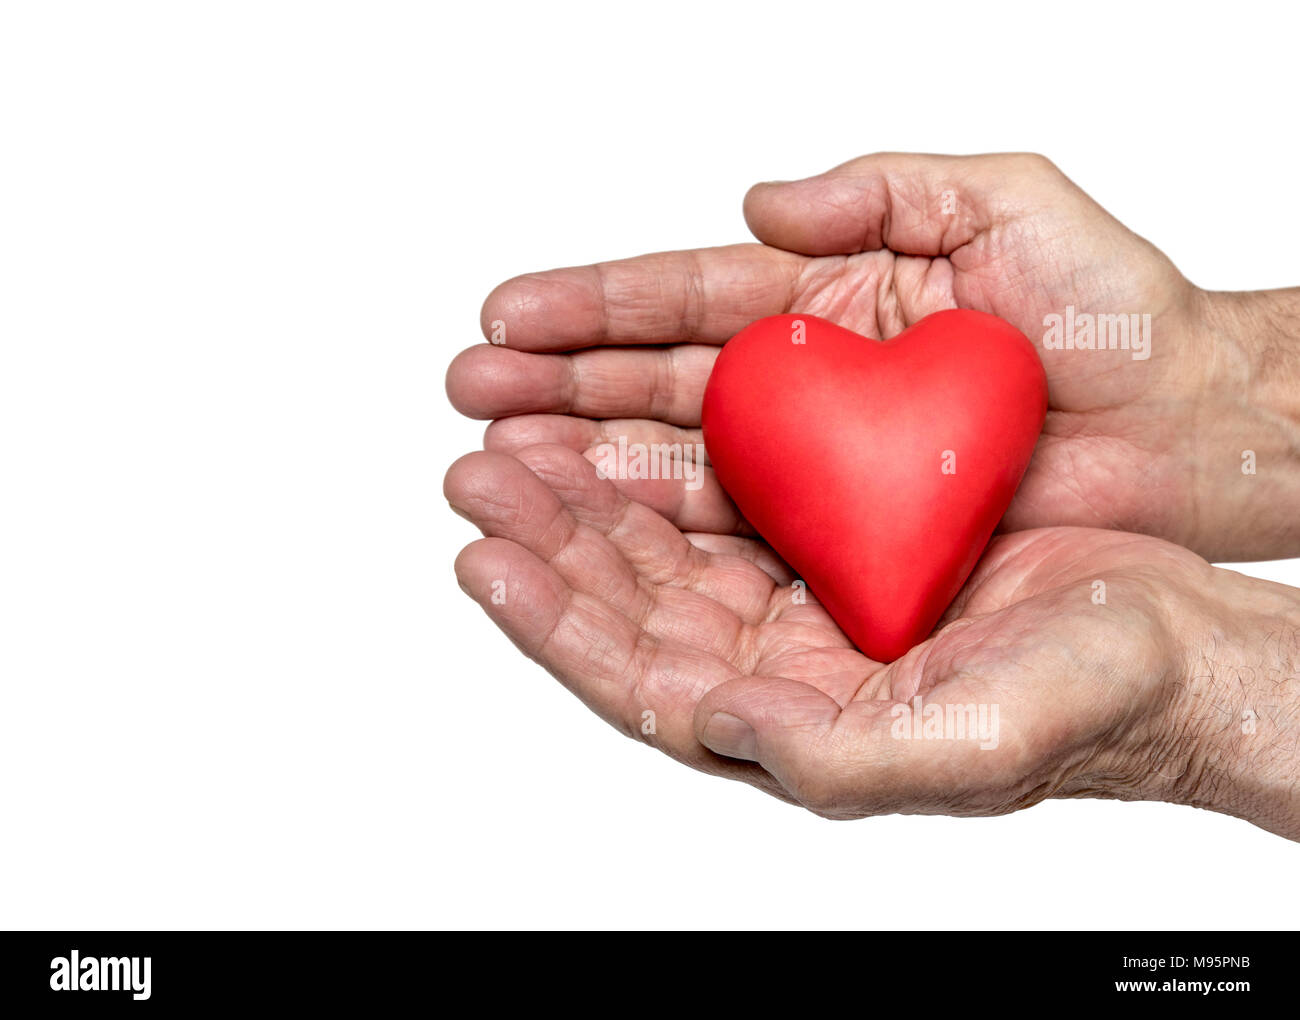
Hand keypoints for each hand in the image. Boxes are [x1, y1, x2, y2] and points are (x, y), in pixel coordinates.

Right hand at [446, 153, 1299, 560]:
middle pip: (654, 388)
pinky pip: (737, 539)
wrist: (1188, 425)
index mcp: (823, 300)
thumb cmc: (1113, 312)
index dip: (591, 309)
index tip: (505, 319)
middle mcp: (802, 387)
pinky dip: (661, 536)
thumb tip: (755, 202)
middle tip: (470, 399)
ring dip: (584, 469)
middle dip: (557, 393)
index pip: (682, 301)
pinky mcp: (843, 540)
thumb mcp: (1004, 205)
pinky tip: (593, 533)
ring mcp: (815, 469)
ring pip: (676, 468)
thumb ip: (881, 189)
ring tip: (501, 470)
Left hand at [446, 444, 1299, 838]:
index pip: (642, 681)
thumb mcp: (967, 746)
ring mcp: (805, 604)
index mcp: (794, 728)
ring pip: (664, 550)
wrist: (1169, 642)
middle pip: (633, 605)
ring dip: (588, 501)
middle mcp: (782, 669)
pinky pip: (725, 506)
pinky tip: (617, 436)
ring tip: (517, 446)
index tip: (491, 560)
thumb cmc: (1089, 705)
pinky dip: (665, 473)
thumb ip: (840, 757)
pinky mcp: (836, 546)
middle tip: (480, 475)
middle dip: (552, 543)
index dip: (559, 624)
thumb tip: (724, 727)